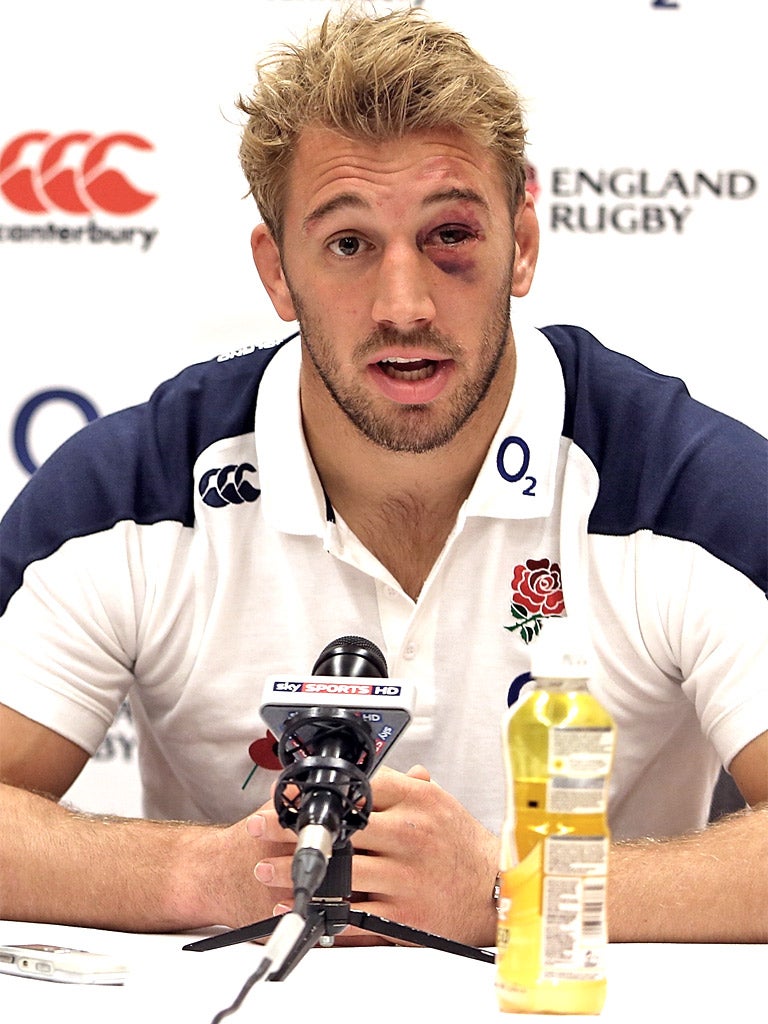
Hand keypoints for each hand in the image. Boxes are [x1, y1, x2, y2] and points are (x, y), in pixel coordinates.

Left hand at [247, 765, 498, 947]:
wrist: (496, 889)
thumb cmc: (463, 844)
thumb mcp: (436, 801)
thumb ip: (399, 785)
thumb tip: (362, 776)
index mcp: (416, 802)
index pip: (357, 790)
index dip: (315, 793)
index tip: (285, 796)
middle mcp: (408, 836)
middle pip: (339, 830)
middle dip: (293, 831)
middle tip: (259, 829)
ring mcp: (404, 877)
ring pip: (338, 872)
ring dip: (296, 871)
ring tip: (265, 868)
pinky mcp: (402, 915)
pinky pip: (353, 912)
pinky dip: (321, 910)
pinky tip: (299, 906)